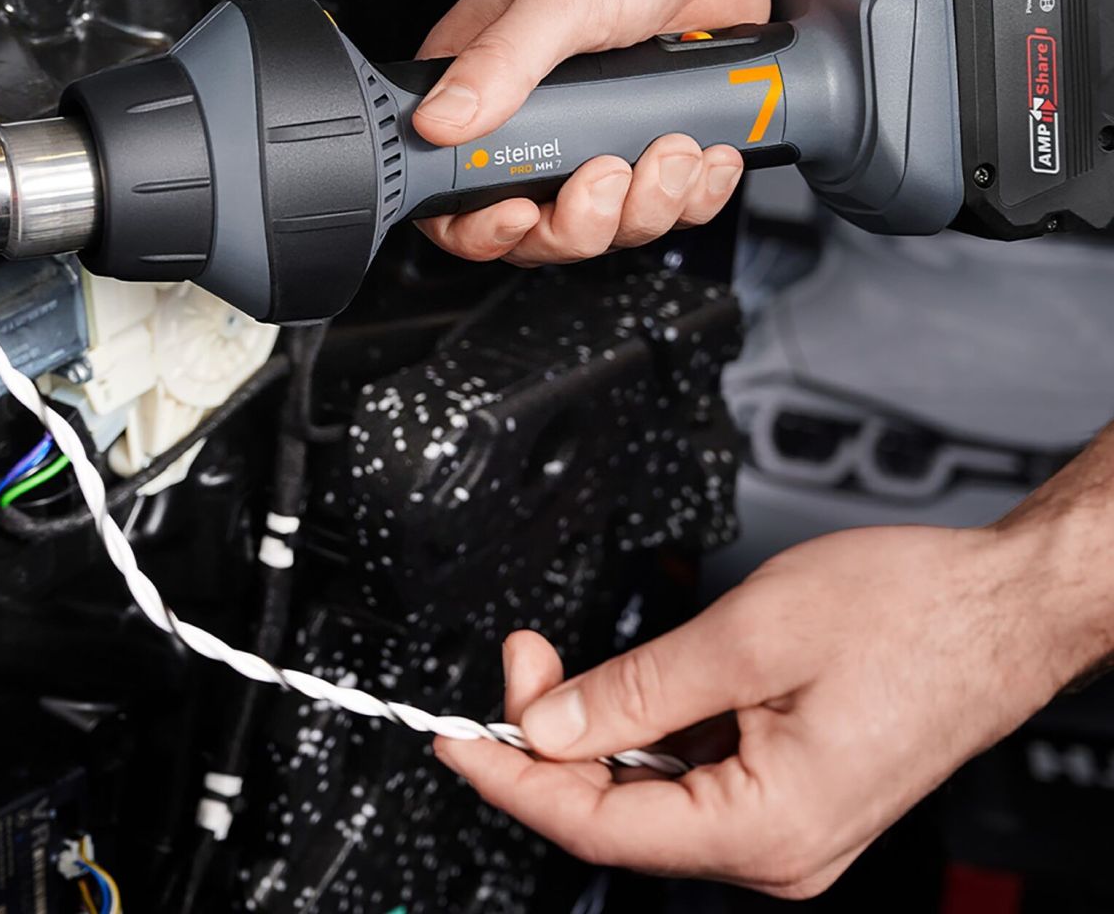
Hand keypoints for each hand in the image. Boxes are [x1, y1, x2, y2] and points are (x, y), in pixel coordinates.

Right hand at [413, 0, 802, 265]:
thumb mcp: (557, 0)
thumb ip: (499, 64)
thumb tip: (439, 121)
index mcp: (483, 83)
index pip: (452, 189)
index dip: (479, 225)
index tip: (520, 214)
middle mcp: (535, 119)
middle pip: (536, 228)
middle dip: (582, 220)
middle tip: (610, 173)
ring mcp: (597, 136)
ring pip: (607, 224)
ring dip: (647, 204)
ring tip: (672, 147)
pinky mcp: (652, 140)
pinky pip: (668, 206)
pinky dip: (693, 194)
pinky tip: (704, 153)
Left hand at [435, 522, 1084, 898]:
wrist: (999, 604)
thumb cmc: (907, 615)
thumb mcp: (746, 638)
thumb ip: (635, 689)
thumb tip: (545, 726)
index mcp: (767, 826)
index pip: (594, 826)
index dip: (509, 778)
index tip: (451, 737)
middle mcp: (777, 845)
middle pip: (616, 811)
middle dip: (548, 736)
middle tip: (518, 657)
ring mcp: (788, 822)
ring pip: (649, 789)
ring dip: (595, 728)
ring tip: (558, 659)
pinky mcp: (795, 788)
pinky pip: (692, 771)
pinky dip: (644, 727)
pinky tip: (628, 681)